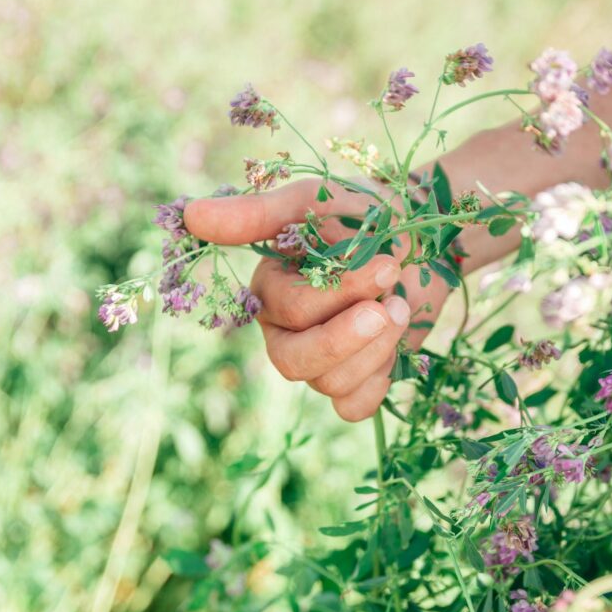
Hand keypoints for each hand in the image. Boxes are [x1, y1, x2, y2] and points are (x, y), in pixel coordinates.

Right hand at [184, 178, 450, 420]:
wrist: (420, 237)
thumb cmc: (363, 216)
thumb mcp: (312, 203)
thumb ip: (256, 214)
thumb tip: (191, 214)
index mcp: (268, 291)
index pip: (293, 311)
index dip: (342, 294)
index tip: (388, 263)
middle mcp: (283, 331)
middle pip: (296, 362)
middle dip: (350, 336)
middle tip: (393, 304)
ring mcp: (315, 361)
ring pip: (329, 384)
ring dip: (378, 349)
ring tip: (400, 307)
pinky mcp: (350, 381)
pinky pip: (352, 408)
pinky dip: (379, 382)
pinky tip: (395, 347)